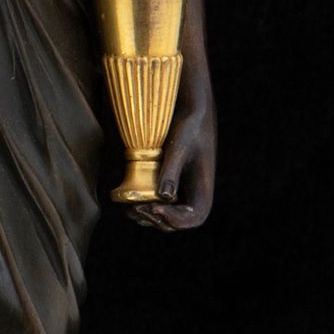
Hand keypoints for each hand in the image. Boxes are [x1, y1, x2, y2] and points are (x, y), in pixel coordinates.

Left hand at [127, 92, 215, 233]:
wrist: (190, 111)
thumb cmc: (188, 125)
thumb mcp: (179, 146)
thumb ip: (171, 171)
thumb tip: (164, 197)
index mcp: (204, 187)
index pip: (195, 217)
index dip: (175, 219)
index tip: (154, 208)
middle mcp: (195, 194)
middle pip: (179, 222)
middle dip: (157, 220)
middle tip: (135, 209)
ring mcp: (183, 192)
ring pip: (168, 217)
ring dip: (150, 218)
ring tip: (130, 211)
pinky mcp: (172, 186)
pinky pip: (161, 206)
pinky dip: (148, 210)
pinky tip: (131, 206)